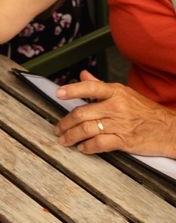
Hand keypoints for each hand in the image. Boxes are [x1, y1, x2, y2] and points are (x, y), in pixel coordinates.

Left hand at [56, 70, 175, 156]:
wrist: (169, 129)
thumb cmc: (148, 112)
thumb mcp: (126, 93)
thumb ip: (101, 86)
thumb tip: (84, 75)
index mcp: (116, 92)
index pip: (90, 87)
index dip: (72, 90)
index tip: (58, 93)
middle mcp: (116, 106)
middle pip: (82, 113)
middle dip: (65, 123)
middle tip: (58, 128)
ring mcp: (120, 124)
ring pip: (87, 129)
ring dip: (72, 136)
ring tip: (65, 140)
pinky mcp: (124, 141)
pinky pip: (99, 144)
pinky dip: (87, 147)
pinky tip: (82, 148)